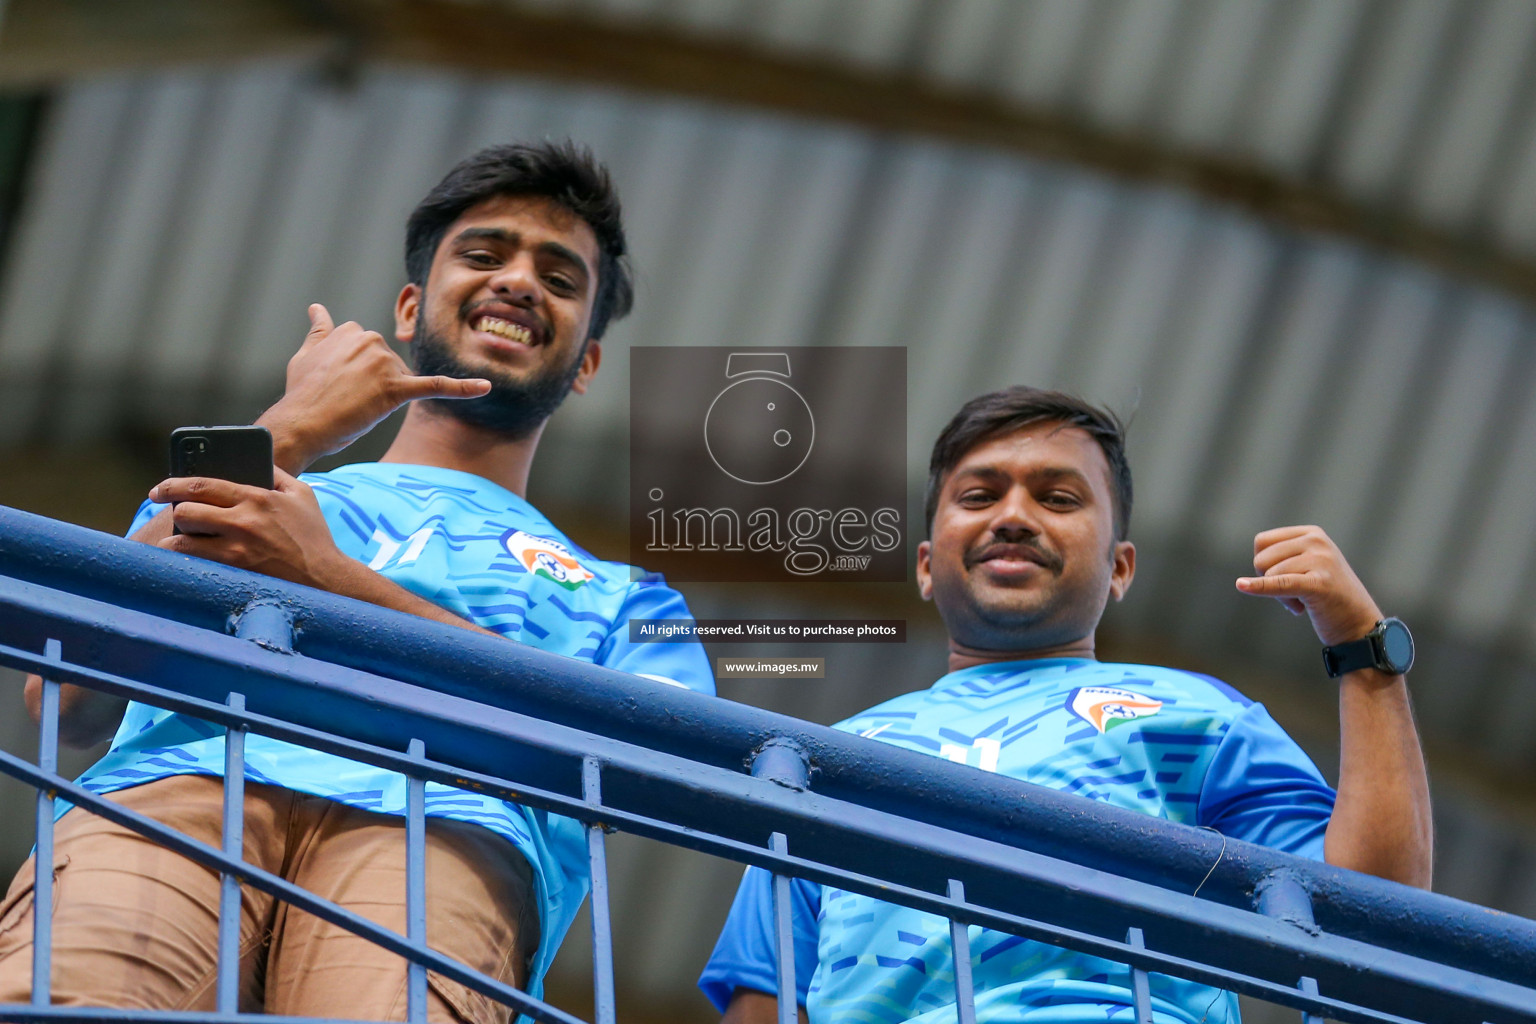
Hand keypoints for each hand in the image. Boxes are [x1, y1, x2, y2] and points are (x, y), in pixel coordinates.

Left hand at [151, 468, 351, 590]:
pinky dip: (185, 559)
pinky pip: (195, 561)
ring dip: (176, 538)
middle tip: (175, 515)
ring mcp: (237, 547)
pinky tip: (184, 559)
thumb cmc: (314, 535)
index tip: (159, 490)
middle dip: (175, 511)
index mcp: (257, 497)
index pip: (203, 484)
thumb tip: (257, 462)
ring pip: (185, 538)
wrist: (325, 577)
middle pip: (187, 510)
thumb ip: (277, 475)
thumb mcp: (302, 495)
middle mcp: (243, 520)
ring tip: (175, 540)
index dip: (173, 485)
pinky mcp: (235, 570)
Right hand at [259, 304, 489, 472]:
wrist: (301, 423)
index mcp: (352, 330)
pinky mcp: (395, 390)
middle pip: (390, 364)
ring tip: (356, 405)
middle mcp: (370, 339)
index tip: (339, 383)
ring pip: (401, 379)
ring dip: (383, 395)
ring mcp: (384, 364)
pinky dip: (462, 388)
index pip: (372, 350)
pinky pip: (434, 386)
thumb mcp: (305, 354)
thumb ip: (319, 331)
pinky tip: (485, 388)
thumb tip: (317, 307)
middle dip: (374, 383)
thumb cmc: (302, 393)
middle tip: (346, 398)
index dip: (359, 372)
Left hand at [1236, 525, 1383, 648]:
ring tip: (1304, 602)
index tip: (1286, 579)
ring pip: (1269, 574)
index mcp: (1312, 534)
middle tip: (1295, 596)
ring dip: (1280, 597)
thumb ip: (1283, 560)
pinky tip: (1242, 586)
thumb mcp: (1309, 567)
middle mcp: (1317, 542)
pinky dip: (1259, 587)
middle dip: (1270, 581)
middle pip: (1261, 558)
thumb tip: (1244, 579)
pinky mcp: (1319, 583)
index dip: (1265, 565)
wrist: (1359, 625)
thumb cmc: (1328, 598)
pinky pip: (1279, 583)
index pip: (1262, 542)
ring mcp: (1321, 560)